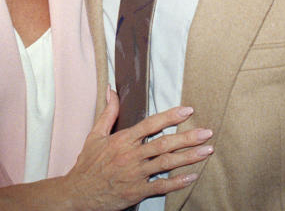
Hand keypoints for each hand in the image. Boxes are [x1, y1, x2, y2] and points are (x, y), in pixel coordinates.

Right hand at [61, 89, 212, 210]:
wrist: (78, 193)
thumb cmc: (87, 164)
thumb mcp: (95, 135)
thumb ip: (108, 113)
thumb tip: (111, 90)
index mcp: (123, 140)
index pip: (151, 124)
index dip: (170, 116)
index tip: (188, 110)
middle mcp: (131, 155)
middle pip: (164, 144)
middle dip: (187, 137)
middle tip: (206, 132)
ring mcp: (135, 174)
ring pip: (166, 163)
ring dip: (188, 157)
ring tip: (206, 151)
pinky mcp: (136, 192)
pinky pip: (161, 186)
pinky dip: (177, 182)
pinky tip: (192, 177)